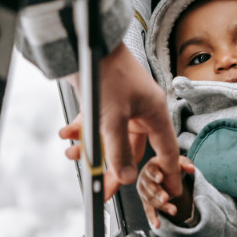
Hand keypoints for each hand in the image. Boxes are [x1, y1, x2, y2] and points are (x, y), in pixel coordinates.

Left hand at [59, 43, 181, 200]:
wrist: (85, 44)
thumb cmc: (107, 72)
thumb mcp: (112, 118)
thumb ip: (118, 150)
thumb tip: (125, 177)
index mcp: (154, 113)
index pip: (166, 151)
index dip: (168, 173)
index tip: (169, 192)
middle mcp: (141, 110)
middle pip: (132, 149)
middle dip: (114, 166)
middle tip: (102, 186)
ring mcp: (123, 105)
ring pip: (111, 137)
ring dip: (92, 148)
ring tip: (74, 154)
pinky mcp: (106, 100)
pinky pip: (97, 124)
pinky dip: (82, 131)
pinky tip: (67, 134)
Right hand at [138, 154, 195, 229]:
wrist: (164, 173)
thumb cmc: (170, 166)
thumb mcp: (179, 161)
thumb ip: (185, 164)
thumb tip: (191, 168)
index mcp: (152, 166)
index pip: (152, 170)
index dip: (155, 174)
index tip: (161, 178)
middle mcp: (145, 178)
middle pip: (150, 187)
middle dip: (158, 193)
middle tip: (166, 198)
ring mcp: (144, 191)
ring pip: (151, 200)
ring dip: (162, 206)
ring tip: (173, 210)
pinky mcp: (146, 201)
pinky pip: (148, 210)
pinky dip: (153, 218)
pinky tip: (157, 225)